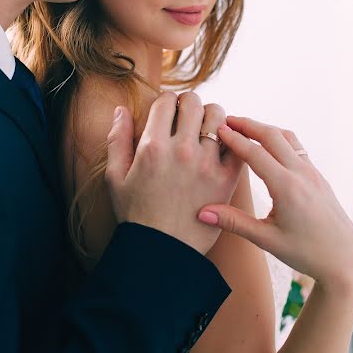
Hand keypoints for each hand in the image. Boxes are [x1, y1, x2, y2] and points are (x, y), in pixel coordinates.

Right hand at [106, 92, 243, 254]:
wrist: (163, 251)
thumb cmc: (136, 216)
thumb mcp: (115, 178)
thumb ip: (117, 140)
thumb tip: (120, 110)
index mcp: (152, 147)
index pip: (166, 101)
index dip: (167, 102)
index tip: (168, 112)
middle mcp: (182, 150)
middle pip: (194, 102)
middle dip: (189, 104)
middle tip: (187, 117)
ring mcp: (207, 164)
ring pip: (219, 117)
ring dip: (213, 117)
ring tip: (206, 129)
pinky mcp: (226, 179)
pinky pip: (236, 145)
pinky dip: (233, 139)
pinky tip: (223, 146)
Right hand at [197, 117, 352, 296]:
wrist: (344, 259)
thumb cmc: (305, 253)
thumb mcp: (266, 239)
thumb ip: (233, 222)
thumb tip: (201, 213)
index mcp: (287, 188)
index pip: (255, 153)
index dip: (234, 139)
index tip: (217, 128)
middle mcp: (302, 174)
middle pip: (272, 136)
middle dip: (248, 125)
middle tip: (226, 119)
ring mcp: (313, 173)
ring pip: (287, 138)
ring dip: (264, 129)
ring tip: (244, 127)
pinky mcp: (318, 177)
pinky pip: (297, 147)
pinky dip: (278, 139)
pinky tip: (268, 145)